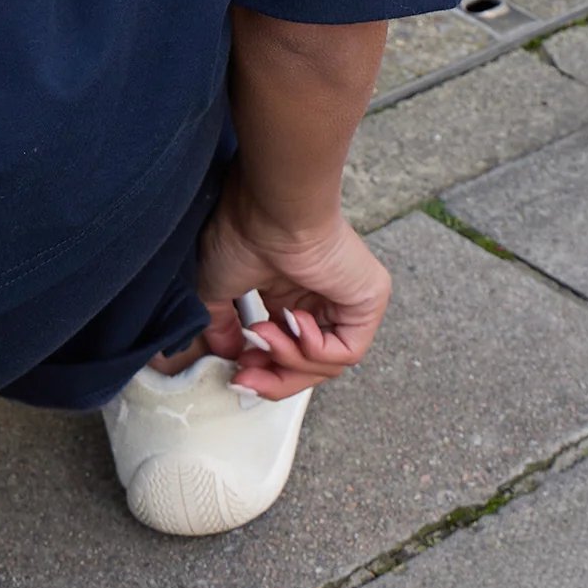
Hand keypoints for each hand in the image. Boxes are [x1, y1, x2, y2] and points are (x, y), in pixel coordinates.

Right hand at [192, 171, 391, 399]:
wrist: (271, 208)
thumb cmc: (243, 231)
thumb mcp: (218, 288)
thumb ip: (221, 326)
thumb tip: (229, 356)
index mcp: (290, 290)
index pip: (285, 349)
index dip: (263, 371)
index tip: (236, 376)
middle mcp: (321, 295)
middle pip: (306, 363)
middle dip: (274, 378)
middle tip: (245, 379)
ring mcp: (347, 297)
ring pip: (326, 362)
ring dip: (289, 360)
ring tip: (264, 335)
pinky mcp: (369, 298)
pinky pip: (348, 350)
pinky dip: (316, 349)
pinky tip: (295, 322)